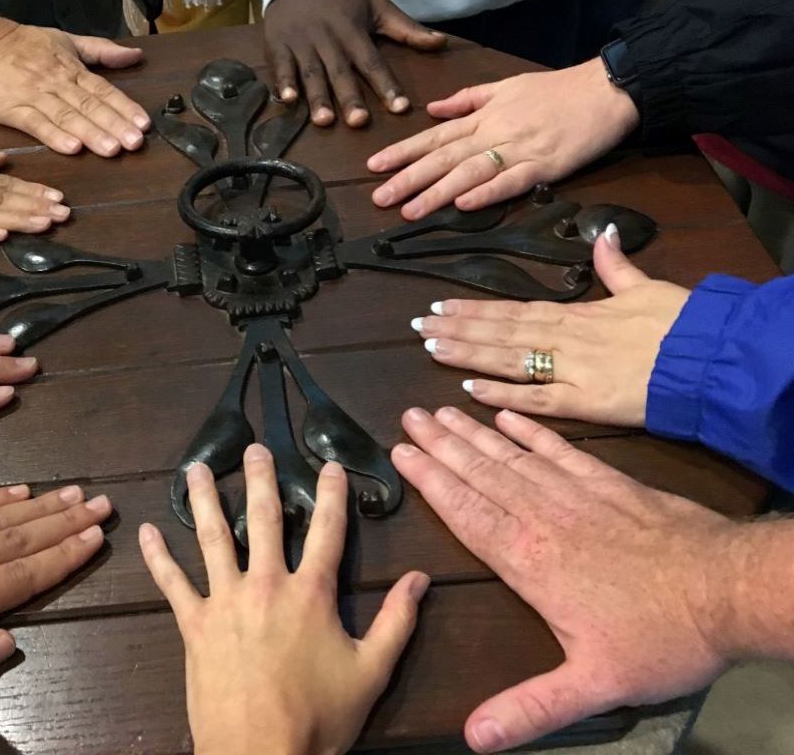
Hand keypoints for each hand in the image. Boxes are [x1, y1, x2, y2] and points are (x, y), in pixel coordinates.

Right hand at [0, 18, 149, 156]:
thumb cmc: (22, 44)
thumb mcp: (65, 40)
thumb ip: (101, 51)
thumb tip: (136, 55)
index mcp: (71, 68)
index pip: (103, 90)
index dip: (124, 107)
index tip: (144, 124)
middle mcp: (57, 83)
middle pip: (90, 105)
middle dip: (114, 124)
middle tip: (135, 143)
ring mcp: (34, 96)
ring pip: (67, 116)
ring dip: (91, 133)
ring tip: (112, 149)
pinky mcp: (12, 109)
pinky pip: (36, 124)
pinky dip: (54, 136)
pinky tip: (72, 148)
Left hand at [139, 445, 428, 754]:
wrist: (260, 754)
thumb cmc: (319, 718)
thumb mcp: (371, 672)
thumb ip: (396, 622)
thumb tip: (421, 580)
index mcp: (311, 593)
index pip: (327, 531)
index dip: (331, 495)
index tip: (330, 465)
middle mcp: (266, 585)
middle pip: (264, 520)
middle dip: (262, 480)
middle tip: (254, 449)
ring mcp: (225, 601)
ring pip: (213, 538)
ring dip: (206, 500)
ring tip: (196, 469)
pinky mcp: (194, 624)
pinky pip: (172, 583)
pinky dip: (158, 557)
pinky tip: (147, 532)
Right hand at [264, 0, 446, 127]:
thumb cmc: (342, 1)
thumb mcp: (377, 7)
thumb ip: (408, 29)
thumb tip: (441, 43)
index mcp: (354, 33)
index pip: (373, 62)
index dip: (386, 85)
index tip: (400, 108)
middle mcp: (329, 41)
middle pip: (341, 72)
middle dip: (349, 97)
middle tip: (359, 122)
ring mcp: (302, 44)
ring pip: (311, 74)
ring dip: (317, 97)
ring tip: (324, 121)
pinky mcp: (279, 46)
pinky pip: (281, 67)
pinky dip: (283, 83)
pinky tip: (287, 101)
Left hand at [369, 58, 639, 218]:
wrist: (607, 89)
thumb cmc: (557, 90)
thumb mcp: (507, 86)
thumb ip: (468, 99)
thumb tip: (433, 108)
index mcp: (484, 116)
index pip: (434, 137)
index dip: (403, 152)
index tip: (374, 166)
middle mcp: (494, 133)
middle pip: (444, 158)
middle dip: (409, 178)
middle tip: (379, 198)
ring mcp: (519, 150)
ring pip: (469, 172)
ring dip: (437, 192)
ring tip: (409, 210)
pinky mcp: (545, 165)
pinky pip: (510, 181)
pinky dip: (486, 193)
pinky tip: (463, 205)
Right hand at [392, 407, 742, 751]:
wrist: (732, 591)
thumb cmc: (661, 637)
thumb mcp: (594, 685)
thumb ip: (531, 708)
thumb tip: (473, 737)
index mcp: (530, 560)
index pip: (466, 514)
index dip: (430, 482)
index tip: (400, 453)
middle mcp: (545, 519)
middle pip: (482, 475)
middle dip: (442, 446)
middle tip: (410, 416)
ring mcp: (579, 495)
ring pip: (514, 457)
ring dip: (475, 434)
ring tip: (443, 410)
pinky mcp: (613, 485)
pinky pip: (562, 451)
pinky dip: (532, 432)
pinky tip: (510, 417)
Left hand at [409, 227, 688, 426]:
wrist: (710, 357)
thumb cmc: (681, 323)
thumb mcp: (647, 287)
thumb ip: (617, 267)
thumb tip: (605, 235)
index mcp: (575, 314)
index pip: (512, 309)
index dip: (474, 309)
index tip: (441, 306)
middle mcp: (564, 340)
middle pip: (499, 333)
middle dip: (457, 330)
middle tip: (418, 327)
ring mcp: (571, 371)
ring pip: (507, 360)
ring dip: (466, 355)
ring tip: (431, 349)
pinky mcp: (586, 403)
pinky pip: (536, 399)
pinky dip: (502, 395)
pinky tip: (469, 392)